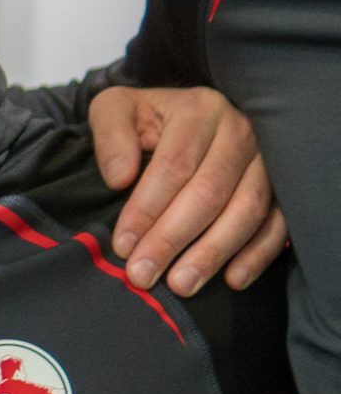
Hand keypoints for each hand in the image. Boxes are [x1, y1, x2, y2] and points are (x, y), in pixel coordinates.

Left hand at [89, 85, 286, 294]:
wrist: (182, 116)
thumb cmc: (145, 119)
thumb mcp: (114, 109)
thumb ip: (110, 136)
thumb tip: (120, 178)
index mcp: (200, 111)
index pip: (174, 166)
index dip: (147, 209)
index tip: (123, 245)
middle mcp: (240, 132)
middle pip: (209, 192)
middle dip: (173, 239)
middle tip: (144, 274)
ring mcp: (267, 161)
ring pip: (246, 211)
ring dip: (213, 252)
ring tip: (181, 284)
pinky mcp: (282, 187)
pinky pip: (278, 223)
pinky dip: (258, 254)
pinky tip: (232, 280)